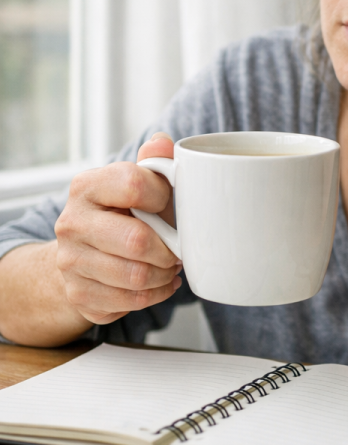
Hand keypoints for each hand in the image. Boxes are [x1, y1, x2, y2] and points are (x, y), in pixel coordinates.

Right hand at [54, 132, 180, 324]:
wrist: (81, 252)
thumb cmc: (120, 211)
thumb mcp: (134, 180)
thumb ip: (153, 160)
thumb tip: (164, 142)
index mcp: (87, 186)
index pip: (134, 184)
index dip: (163, 196)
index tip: (170, 203)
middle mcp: (72, 223)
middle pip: (136, 240)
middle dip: (169, 247)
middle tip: (179, 246)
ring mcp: (70, 262)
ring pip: (136, 276)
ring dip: (165, 273)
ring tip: (172, 264)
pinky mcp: (79, 295)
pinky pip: (131, 301)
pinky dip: (156, 294)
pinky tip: (161, 281)